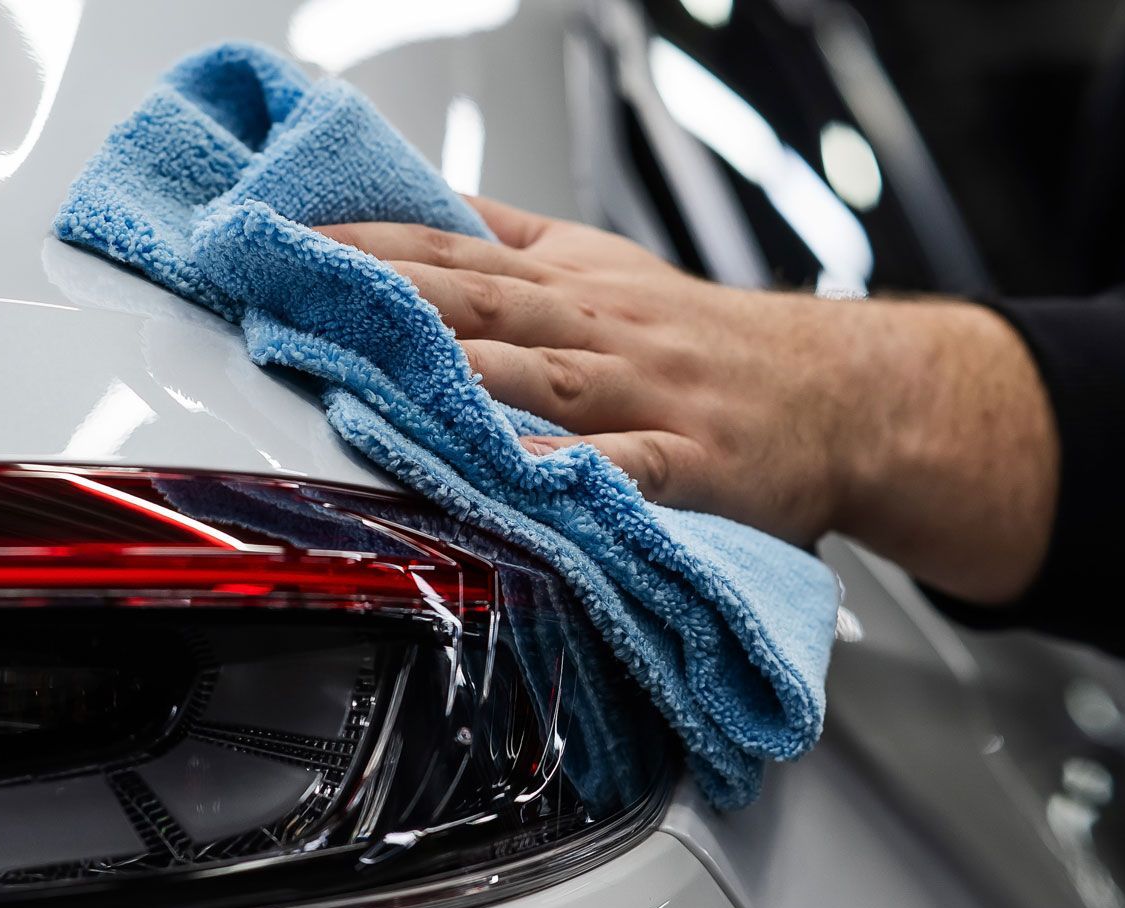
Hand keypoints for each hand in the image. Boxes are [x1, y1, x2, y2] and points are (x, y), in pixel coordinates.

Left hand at [317, 196, 1058, 603]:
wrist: (837, 391)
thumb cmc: (704, 337)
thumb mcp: (606, 268)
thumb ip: (512, 243)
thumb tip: (423, 209)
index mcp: (572, 282)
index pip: (453, 253)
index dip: (368, 247)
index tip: (286, 245)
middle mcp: (600, 329)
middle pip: (481, 306)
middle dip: (387, 299)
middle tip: (299, 297)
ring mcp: (644, 396)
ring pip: (541, 379)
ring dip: (458, 376)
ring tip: (380, 377)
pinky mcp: (690, 464)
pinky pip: (623, 468)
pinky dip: (573, 473)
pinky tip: (520, 482)